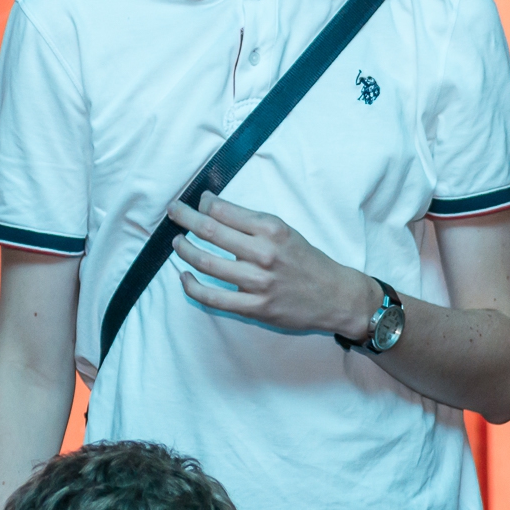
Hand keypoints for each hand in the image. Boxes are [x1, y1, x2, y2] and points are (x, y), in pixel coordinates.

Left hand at [168, 193, 379, 340]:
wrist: (336, 296)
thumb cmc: (308, 261)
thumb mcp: (286, 232)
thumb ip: (252, 222)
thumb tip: (212, 207)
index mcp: (272, 229)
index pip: (223, 210)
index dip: (203, 204)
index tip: (196, 202)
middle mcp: (264, 253)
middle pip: (209, 231)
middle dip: (184, 218)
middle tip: (173, 211)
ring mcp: (258, 282)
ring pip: (206, 262)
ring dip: (184, 250)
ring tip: (177, 243)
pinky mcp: (255, 307)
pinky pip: (212, 297)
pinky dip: (192, 286)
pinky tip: (184, 277)